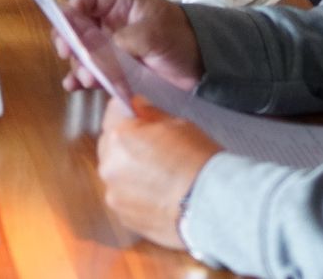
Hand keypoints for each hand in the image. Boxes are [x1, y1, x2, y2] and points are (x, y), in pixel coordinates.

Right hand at [56, 0, 203, 91]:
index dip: (71, 11)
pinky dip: (82, 79)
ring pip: (84, 53)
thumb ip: (122, 41)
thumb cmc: (181, 37)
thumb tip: (94, 53)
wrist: (204, 66)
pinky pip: (94, 73)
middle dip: (72, 43)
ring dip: (79, 65)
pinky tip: (74, 87)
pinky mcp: (116, 70)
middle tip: (69, 56)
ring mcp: (112, 48)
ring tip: (85, 79)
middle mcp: (110, 24)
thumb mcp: (153, 34)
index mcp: (119, 4)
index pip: (87, 0)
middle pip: (79, 29)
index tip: (65, 29)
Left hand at [98, 96, 218, 249]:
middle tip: (155, 148)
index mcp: (120, 136)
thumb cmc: (199, 163)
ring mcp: (114, 193)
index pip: (114, 110)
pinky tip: (159, 194)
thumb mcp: (178, 125)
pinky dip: (136, 194)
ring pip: (116, 172)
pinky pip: (124, 196)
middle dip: (127, 141)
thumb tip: (138, 107)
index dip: (130, 111)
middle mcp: (109, 165)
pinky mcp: (123, 216)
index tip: (140, 115)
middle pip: (110, 142)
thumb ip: (150, 114)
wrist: (213, 206)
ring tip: (160, 175)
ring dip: (129, 169)